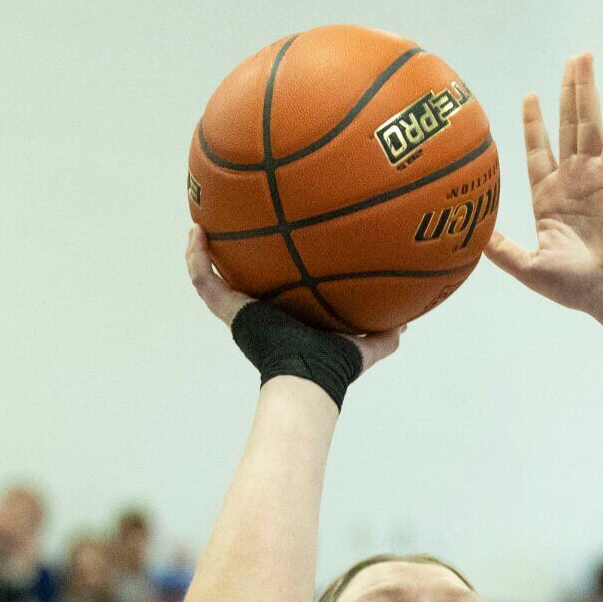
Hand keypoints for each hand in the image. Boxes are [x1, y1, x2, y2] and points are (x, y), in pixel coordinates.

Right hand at [185, 228, 401, 371]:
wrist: (310, 376)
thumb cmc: (334, 366)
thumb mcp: (364, 346)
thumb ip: (384, 335)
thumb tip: (407, 323)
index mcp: (287, 321)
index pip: (275, 296)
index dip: (270, 277)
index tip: (270, 253)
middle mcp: (260, 316)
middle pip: (241, 285)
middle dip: (233, 260)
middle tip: (229, 231)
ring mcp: (240, 312)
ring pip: (211, 279)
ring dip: (202, 252)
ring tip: (200, 225)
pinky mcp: (230, 310)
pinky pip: (204, 279)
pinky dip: (196, 256)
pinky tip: (195, 231)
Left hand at [485, 54, 602, 317]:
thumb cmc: (575, 286)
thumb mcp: (528, 267)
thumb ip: (502, 250)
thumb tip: (471, 239)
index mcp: (550, 198)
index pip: (539, 150)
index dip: (535, 123)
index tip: (530, 96)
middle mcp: (573, 181)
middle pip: (567, 125)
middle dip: (568, 92)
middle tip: (571, 60)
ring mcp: (597, 177)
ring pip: (589, 123)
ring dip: (587, 90)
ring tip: (586, 58)